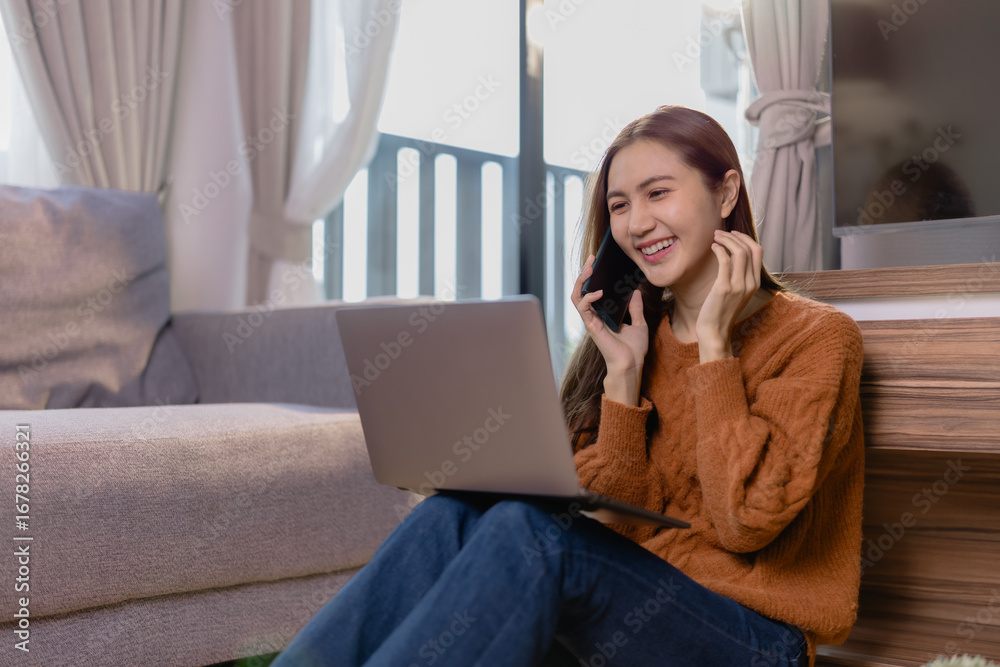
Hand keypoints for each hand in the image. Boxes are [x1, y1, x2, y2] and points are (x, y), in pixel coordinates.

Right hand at [571, 254, 648, 405]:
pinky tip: (598, 291)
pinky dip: (588, 297)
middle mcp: (594, 316)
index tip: (598, 261)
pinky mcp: (592, 326)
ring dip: (581, 281)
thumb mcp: (639, 323)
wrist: (632, 365)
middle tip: (592, 259)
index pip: (592, 291)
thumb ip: (635, 308)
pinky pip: (583, 308)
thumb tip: (635, 291)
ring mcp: (591, 321)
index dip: (593, 276)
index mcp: (603, 314)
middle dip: (584, 273)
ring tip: (590, 269)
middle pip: (581, 290)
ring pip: (577, 297)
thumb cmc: (634, 349)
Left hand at [695, 230, 761, 362]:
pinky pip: (725, 260)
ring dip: (726, 240)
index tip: (733, 234)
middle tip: (720, 232)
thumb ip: (738, 275)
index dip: (746, 238)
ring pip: (739, 252)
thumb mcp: (736, 292)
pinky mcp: (724, 288)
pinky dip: (719, 249)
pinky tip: (712, 247)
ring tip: (715, 237)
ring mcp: (738, 286)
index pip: (758, 251)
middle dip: (734, 236)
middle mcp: (750, 283)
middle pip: (749, 248)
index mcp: (755, 283)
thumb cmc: (721, 310)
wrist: (714, 331)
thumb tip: (732, 254)